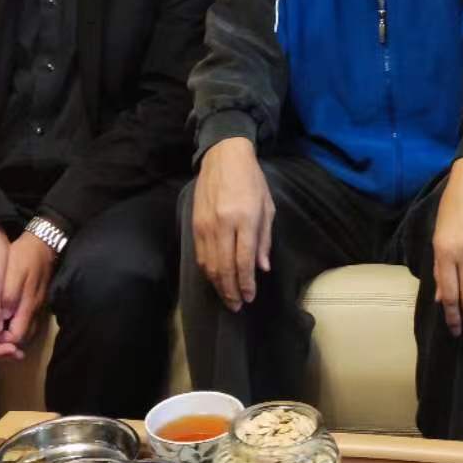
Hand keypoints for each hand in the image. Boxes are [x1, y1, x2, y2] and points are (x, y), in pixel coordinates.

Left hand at [0, 229, 56, 349]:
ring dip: (11, 337)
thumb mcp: (13, 273)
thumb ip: (8, 298)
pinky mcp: (40, 302)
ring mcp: (39, 307)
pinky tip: (7, 321)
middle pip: (21, 340)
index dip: (1, 343)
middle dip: (5, 344)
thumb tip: (1, 323)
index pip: (15, 338)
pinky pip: (30, 323)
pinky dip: (18, 327)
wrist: (42, 243)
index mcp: (27, 305)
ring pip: (26, 333)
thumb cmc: (24, 256)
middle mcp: (35, 311)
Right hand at [192, 136, 273, 311]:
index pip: (244, 261)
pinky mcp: (194, 224)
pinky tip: (215, 278)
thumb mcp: (267, 206)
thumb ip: (264, 238)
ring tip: (227, 297)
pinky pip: (200, 255)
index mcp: (245, 219)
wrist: (224, 156)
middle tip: (237, 306)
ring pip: (209, 265)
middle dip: (231, 291)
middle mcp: (223, 225)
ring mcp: (206, 225)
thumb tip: (261, 268)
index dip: (246, 284)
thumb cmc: (251, 180)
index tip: (250, 297)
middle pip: (224, 268)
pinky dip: (208, 271)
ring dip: (218, 285)